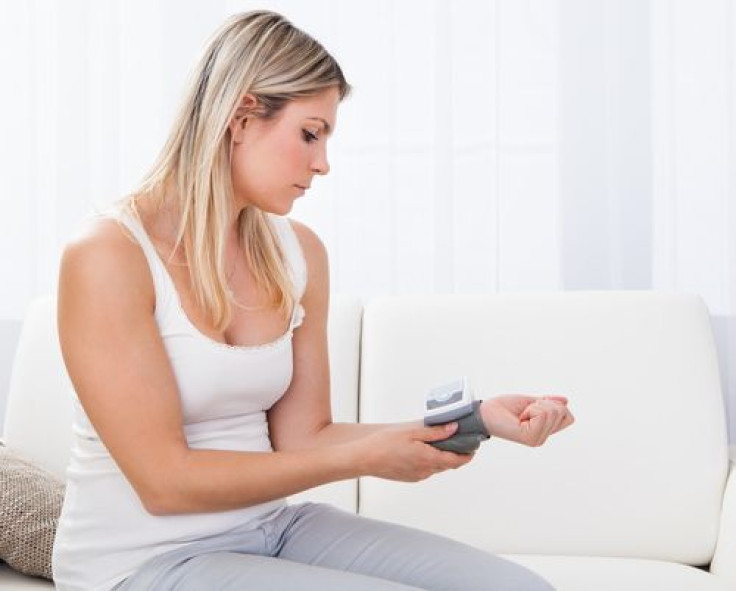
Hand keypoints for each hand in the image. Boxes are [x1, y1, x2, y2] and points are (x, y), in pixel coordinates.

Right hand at [351, 422, 473, 481]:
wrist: (364, 459)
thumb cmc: (385, 443)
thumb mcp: (412, 432)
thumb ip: (435, 432)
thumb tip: (454, 428)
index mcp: (428, 459)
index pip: (456, 461)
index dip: (467, 455)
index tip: (473, 447)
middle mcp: (426, 471)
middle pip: (448, 464)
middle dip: (455, 454)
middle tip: (458, 440)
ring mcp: (418, 476)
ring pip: (436, 467)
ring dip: (441, 457)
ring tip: (439, 442)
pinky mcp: (410, 477)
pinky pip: (426, 470)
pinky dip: (429, 461)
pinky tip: (422, 450)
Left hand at [480, 395, 573, 446]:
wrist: (486, 412)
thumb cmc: (504, 408)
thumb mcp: (530, 402)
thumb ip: (548, 403)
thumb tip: (566, 401)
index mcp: (544, 430)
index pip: (568, 417)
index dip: (555, 405)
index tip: (534, 406)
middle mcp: (542, 437)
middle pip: (562, 412)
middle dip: (544, 403)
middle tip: (525, 411)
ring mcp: (537, 440)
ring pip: (553, 411)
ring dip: (536, 406)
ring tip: (521, 414)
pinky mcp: (530, 437)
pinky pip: (543, 414)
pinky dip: (531, 409)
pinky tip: (519, 417)